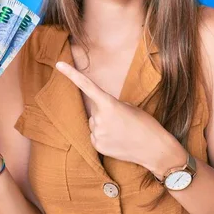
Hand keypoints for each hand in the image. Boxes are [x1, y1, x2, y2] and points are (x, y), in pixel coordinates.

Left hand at [55, 61, 183, 172]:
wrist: (154, 149)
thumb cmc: (145, 124)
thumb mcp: (129, 107)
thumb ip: (110, 105)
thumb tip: (98, 110)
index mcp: (109, 104)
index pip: (86, 86)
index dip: (71, 74)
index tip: (58, 65)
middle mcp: (99, 119)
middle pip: (93, 109)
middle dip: (104, 111)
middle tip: (122, 119)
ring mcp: (97, 134)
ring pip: (94, 123)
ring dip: (104, 124)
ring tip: (121, 131)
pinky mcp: (97, 146)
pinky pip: (95, 135)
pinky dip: (104, 136)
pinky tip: (117, 140)